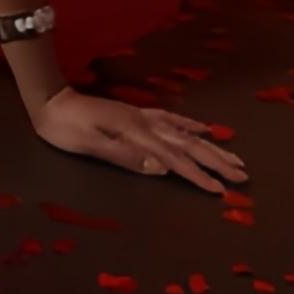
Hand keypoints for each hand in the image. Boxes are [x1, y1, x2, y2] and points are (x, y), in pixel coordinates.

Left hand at [30, 86, 248, 194]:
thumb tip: (163, 169)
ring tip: (234, 156)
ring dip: (211, 145)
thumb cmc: (66, 130)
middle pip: (188, 144)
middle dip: (216, 161)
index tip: (221, 191)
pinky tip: (204, 128)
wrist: (50, 102)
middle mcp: (145, 124)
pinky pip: (170, 117)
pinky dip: (190, 123)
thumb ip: (127, 158)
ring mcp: (142, 116)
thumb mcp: (91, 148)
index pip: (175, 160)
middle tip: (242, 176)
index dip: (198, 176)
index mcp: (136, 135)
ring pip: (185, 132)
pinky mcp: (136, 113)